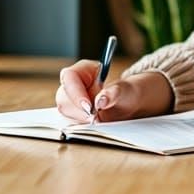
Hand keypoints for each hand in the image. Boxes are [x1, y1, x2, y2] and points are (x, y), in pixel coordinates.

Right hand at [56, 62, 173, 122]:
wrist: (130, 104)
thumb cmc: (128, 92)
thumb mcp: (126, 91)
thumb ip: (114, 93)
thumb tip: (100, 101)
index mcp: (84, 70)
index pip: (70, 77)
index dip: (76, 92)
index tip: (88, 107)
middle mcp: (74, 83)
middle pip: (63, 96)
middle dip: (78, 110)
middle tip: (95, 118)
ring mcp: (71, 98)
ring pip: (64, 110)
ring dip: (79, 119)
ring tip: (98, 119)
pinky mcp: (73, 112)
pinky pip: (70, 120)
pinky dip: (81, 124)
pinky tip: (94, 123)